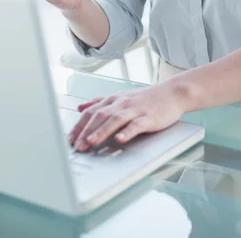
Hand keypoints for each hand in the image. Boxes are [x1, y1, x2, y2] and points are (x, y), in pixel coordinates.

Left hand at [68, 82, 187, 151]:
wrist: (171, 93)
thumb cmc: (145, 98)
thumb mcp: (121, 97)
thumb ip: (100, 102)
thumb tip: (80, 107)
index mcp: (114, 99)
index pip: (91, 112)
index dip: (79, 125)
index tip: (69, 140)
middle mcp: (122, 103)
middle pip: (100, 115)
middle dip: (86, 131)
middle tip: (77, 146)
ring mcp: (135, 109)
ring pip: (115, 119)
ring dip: (102, 132)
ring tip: (91, 143)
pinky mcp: (148, 117)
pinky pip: (136, 125)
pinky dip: (127, 132)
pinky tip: (120, 139)